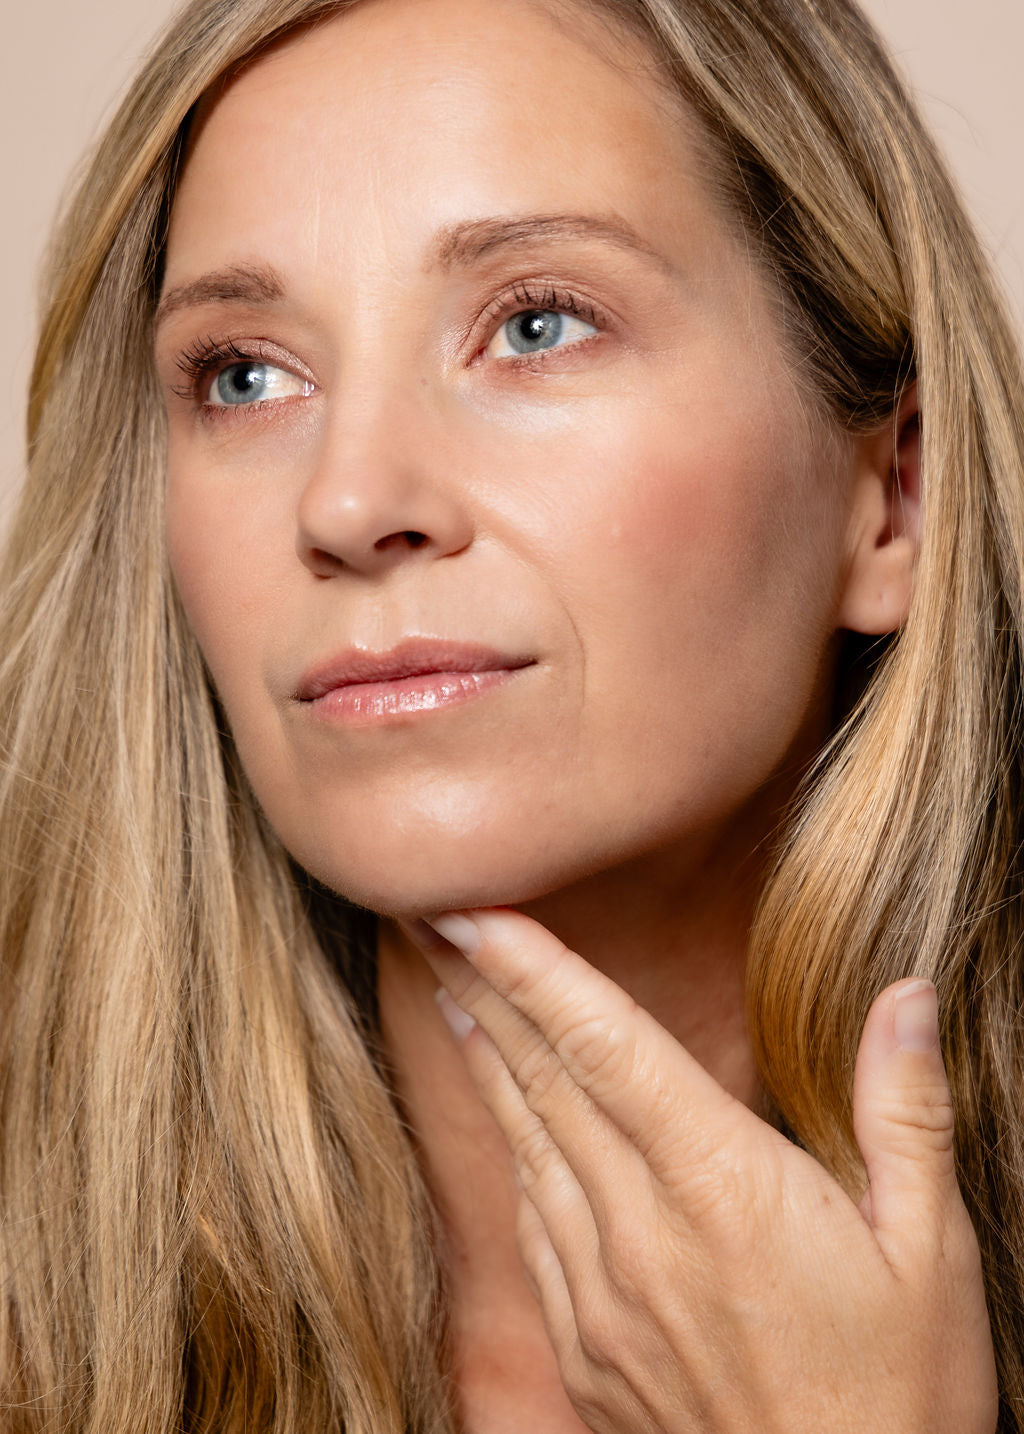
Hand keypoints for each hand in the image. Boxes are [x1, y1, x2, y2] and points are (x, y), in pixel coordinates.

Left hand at [405, 907, 997, 1433]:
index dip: (535, 970)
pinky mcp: (586, 1347)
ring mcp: (602, 1295)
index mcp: (724, 1190)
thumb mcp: (933, 1253)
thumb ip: (904, 1112)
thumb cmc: (899, 1398)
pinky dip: (510, 1149)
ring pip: (525, 1145)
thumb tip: (904, 995)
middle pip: (545, 1081)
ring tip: (453, 989)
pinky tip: (502, 1116)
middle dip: (485, 988)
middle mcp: (643, 1233)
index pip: (607, 1047)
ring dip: (485, 1057)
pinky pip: (533, 1222)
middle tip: (435, 917)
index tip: (476, 911)